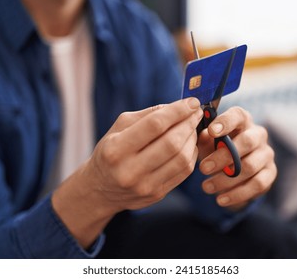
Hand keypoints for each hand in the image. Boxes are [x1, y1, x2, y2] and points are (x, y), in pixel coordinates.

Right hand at [52, 98, 202, 247]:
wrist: (101, 189)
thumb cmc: (111, 152)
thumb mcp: (119, 128)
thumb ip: (147, 115)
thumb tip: (178, 106)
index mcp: (116, 149)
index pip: (155, 125)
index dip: (177, 111)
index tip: (192, 102)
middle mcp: (130, 170)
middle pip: (172, 143)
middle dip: (189, 124)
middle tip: (196, 113)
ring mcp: (145, 185)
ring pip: (182, 159)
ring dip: (193, 139)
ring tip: (192, 128)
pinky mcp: (157, 194)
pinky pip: (184, 172)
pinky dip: (191, 154)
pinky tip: (189, 144)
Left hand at [197, 106, 276, 208]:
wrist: (233, 170)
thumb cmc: (216, 149)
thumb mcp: (207, 142)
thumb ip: (204, 138)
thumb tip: (200, 134)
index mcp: (242, 121)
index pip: (238, 115)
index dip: (226, 122)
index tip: (211, 131)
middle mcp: (258, 134)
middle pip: (247, 142)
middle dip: (223, 156)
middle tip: (203, 168)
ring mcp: (266, 154)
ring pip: (250, 166)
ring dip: (226, 179)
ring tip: (206, 187)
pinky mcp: (270, 173)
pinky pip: (257, 184)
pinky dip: (237, 194)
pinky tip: (220, 200)